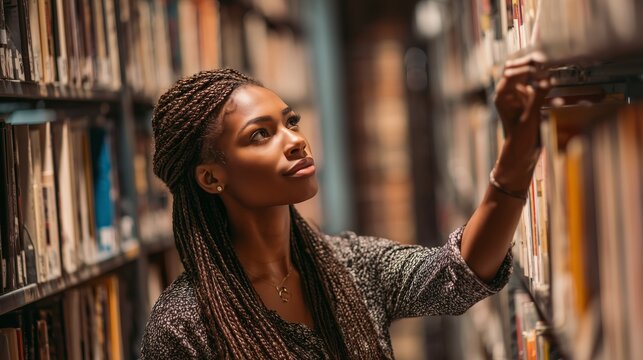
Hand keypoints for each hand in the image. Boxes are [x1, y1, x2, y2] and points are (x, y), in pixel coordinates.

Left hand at [492, 52, 550, 191]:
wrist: (521, 155)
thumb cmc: (519, 140)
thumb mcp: (529, 118)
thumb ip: (537, 98)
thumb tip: (546, 80)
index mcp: (502, 96)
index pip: (511, 72)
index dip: (525, 66)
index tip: (540, 62)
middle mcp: (509, 94)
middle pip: (518, 70)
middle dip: (531, 64)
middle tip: (547, 59)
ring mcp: (519, 96)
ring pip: (528, 76)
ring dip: (539, 71)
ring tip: (552, 66)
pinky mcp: (529, 100)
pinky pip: (537, 86)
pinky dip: (544, 82)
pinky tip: (553, 80)